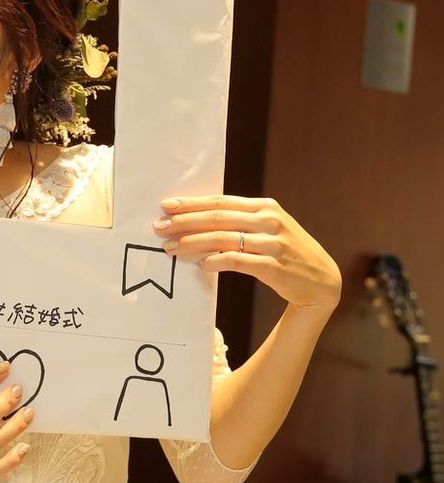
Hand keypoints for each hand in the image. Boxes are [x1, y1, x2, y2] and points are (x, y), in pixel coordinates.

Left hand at [154, 194, 340, 317]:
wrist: (323, 281)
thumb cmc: (286, 251)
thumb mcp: (268, 227)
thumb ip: (240, 220)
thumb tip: (196, 218)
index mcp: (265, 206)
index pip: (220, 201)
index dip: (191, 204)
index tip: (166, 207)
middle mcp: (269, 221)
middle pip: (217, 218)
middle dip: (184, 222)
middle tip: (159, 227)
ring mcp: (273, 243)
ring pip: (222, 239)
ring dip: (192, 243)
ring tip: (171, 247)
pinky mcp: (274, 266)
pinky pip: (237, 261)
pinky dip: (215, 261)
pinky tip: (201, 264)